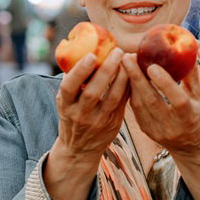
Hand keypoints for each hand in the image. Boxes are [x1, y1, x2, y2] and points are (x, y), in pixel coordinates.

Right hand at [53, 48, 128, 163]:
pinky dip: (128, 88)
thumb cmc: (72, 117)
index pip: (69, 87)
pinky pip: (122, 104)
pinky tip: (134, 73)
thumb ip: (72, 83)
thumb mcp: (65, 102)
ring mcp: (97, 122)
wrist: (79, 149)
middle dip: (106, 70)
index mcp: (65, 106)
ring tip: (129, 60)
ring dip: (122, 78)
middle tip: (118, 51)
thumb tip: (77, 50)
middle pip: (93, 92)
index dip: (79, 71)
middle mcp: (80, 115)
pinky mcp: (113, 125)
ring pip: (112, 99)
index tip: (91, 55)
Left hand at [122, 52, 199, 159]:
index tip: (152, 66)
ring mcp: (157, 131)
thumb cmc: (196, 115)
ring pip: (139, 105)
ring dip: (130, 83)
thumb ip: (192, 76)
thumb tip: (190, 48)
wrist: (190, 146)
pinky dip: (130, 92)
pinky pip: (136, 109)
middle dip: (137, 78)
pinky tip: (126, 77)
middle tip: (127, 57)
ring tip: (125, 62)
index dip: (164, 83)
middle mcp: (172, 126)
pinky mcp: (146, 131)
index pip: (177, 100)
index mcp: (189, 116)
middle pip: (152, 101)